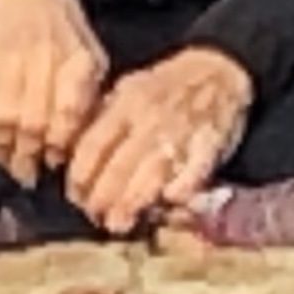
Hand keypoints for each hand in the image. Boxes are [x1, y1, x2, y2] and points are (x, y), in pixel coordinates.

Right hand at [0, 0, 109, 189]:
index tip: (58, 160)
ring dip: (5, 147)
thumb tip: (83, 143)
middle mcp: (43, 59)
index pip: (68, 112)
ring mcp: (11, 59)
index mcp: (76, 59)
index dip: (61, 142)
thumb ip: (90, 99)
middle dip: (31, 153)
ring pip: (4, 116)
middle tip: (30, 175)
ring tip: (10, 166)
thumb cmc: (68, 38)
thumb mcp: (94, 60)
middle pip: (33, 121)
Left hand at [64, 47, 253, 235]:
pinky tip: (164, 205)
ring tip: (119, 223)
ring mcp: (180, 135)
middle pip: (119, 167)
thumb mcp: (128, 88)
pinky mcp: (207, 148)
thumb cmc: (166, 86)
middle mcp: (151, 120)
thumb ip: (103, 118)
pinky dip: (176, 193)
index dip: (80, 176)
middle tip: (95, 215)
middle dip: (102, 198)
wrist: (219, 70)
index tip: (75, 195)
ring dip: (131, 203)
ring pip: (149, 176)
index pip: (93, 145)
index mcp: (126, 104)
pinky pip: (190, 176)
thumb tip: (74, 153)